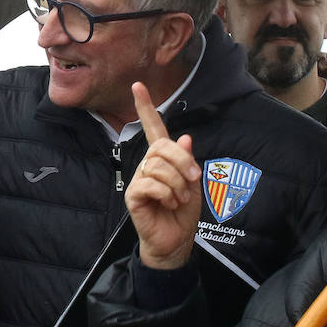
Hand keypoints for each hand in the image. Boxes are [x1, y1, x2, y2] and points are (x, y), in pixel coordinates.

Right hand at [126, 82, 199, 269]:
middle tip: (193, 179)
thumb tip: (185, 138)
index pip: (153, 128)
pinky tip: (169, 203)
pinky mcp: (133, 195)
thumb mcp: (192, 183)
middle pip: (161, 146)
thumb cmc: (183, 212)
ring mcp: (139, 180)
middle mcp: (148, 165)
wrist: (176, 241)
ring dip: (176, 183)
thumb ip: (187, 161)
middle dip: (182, 161)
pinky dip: (166, 193)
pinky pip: (149, 183)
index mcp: (163, 159)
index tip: (137, 86)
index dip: (146, 107)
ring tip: (180, 198)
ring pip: (157, 166)